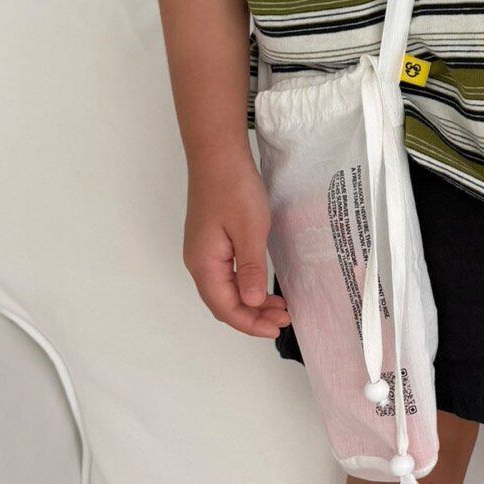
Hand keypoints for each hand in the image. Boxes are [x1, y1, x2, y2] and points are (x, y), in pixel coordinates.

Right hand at [183, 150, 290, 339]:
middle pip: (224, 302)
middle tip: (284, 319)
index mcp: (204, 263)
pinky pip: (228, 275)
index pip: (225, 307)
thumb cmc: (233, 188)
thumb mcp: (249, 231)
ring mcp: (204, 252)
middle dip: (253, 316)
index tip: (276, 329)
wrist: (218, 154)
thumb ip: (250, 269)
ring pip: (226, 290)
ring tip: (280, 307)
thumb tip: (251, 303)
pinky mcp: (212, 242)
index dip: (250, 324)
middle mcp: (199, 262)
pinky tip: (263, 287)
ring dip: (251, 302)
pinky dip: (247, 285)